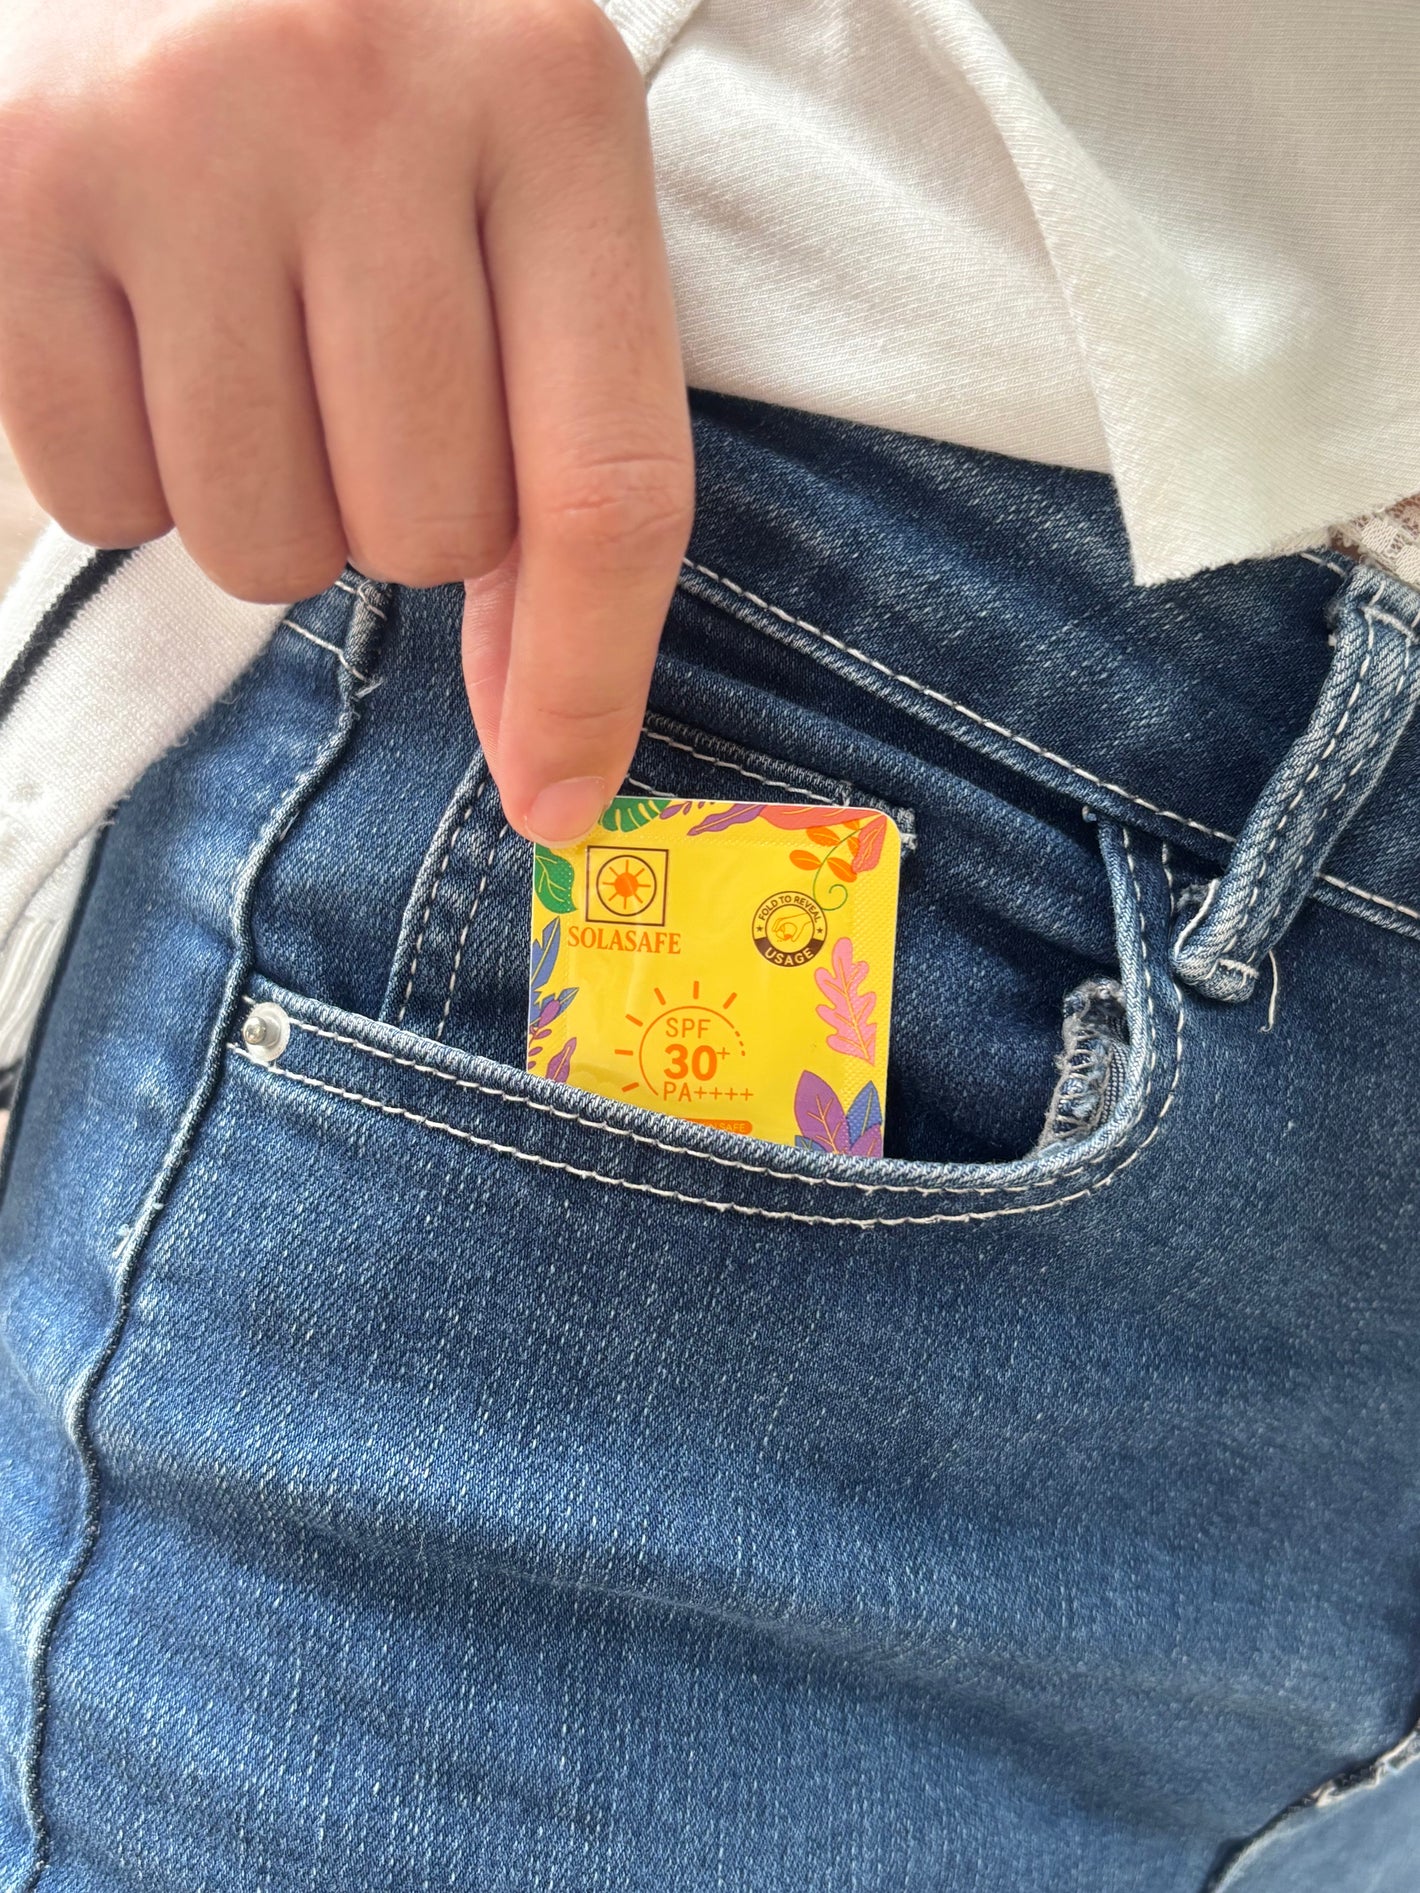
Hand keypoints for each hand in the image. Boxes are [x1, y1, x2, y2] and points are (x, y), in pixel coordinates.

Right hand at [0, 0, 693, 842]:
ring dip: (266, 504)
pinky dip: (133, 466)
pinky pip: (100, 501)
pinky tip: (146, 331)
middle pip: (423, 536)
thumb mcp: (521, 195)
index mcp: (552, 102)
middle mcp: (364, 101)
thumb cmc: (382, 78)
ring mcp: (173, 137)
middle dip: (398, 513)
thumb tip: (546, 756)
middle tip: (356, 373)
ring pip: (259, 546)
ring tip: (248, 344)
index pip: (604, 484)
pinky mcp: (14, 188)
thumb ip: (554, 451)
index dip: (590, 679)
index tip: (562, 799)